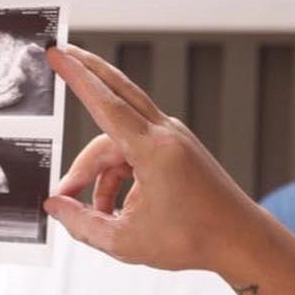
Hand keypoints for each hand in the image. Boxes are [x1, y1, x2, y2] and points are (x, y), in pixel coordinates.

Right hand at [44, 45, 256, 272]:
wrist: (239, 240)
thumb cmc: (193, 239)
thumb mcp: (125, 242)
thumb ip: (81, 223)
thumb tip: (54, 207)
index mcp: (154, 150)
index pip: (105, 104)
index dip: (76, 77)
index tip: (58, 52)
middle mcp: (165, 135)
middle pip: (116, 93)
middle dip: (85, 74)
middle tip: (58, 56)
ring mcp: (173, 139)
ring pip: (118, 139)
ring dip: (98, 172)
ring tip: (91, 212)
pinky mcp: (176, 150)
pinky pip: (134, 151)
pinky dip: (117, 175)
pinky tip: (112, 208)